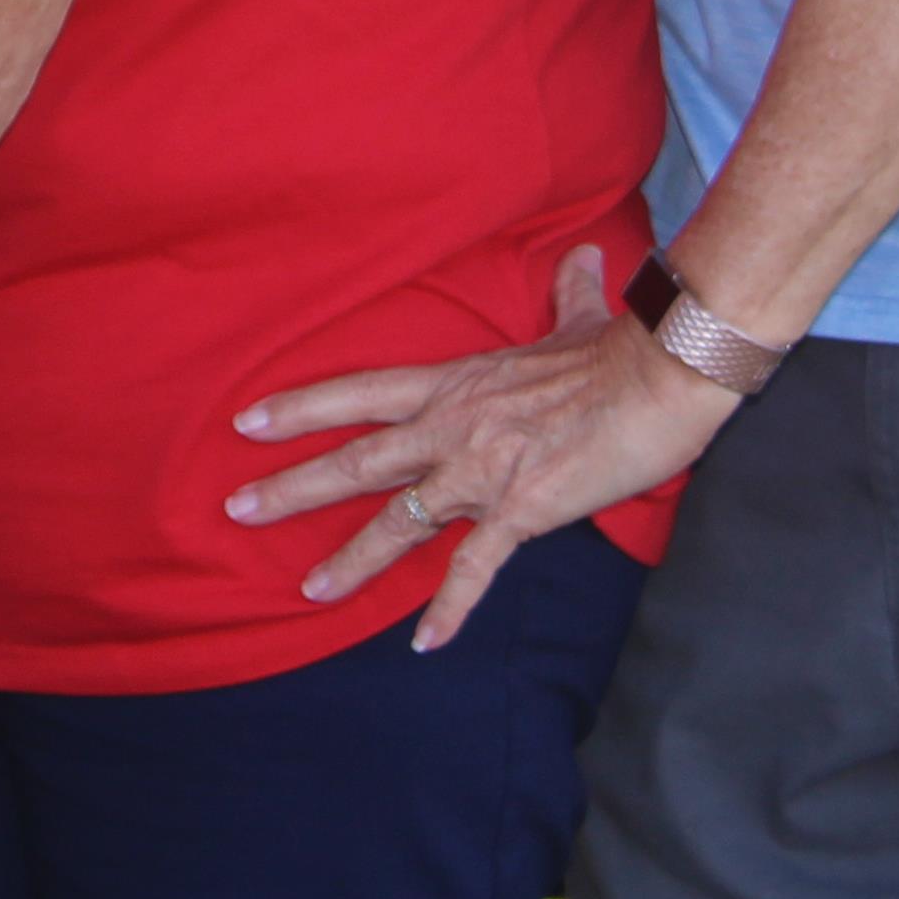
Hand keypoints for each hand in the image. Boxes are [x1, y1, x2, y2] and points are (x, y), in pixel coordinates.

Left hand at [219, 248, 731, 652]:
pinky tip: (424, 641)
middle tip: (237, 507)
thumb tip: (586, 257)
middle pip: (357, 460)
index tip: (248, 421)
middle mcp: (453, 426)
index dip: (302, 408)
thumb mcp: (579, 316)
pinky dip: (449, 608)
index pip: (360, 393)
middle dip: (293, 487)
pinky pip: (474, 568)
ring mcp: (482, 470)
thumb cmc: (620, 348)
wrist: (661, 374)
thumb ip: (570, 291)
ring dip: (352, 560)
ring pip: (400, 521)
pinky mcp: (521, 509)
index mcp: (456, 382)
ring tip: (308, 592)